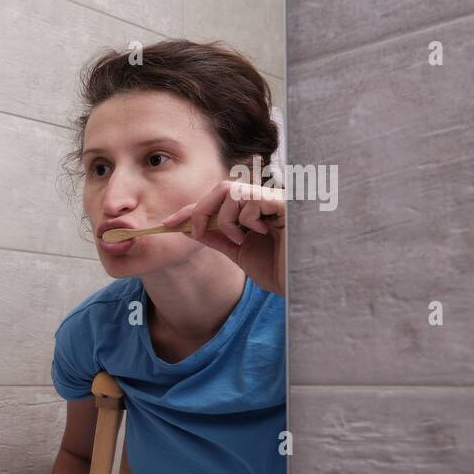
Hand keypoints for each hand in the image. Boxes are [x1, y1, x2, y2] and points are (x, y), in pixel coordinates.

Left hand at [163, 180, 285, 295]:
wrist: (307, 286)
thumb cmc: (282, 271)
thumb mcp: (240, 254)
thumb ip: (218, 238)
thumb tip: (189, 228)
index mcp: (255, 212)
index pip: (218, 201)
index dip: (190, 209)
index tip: (166, 224)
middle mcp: (265, 201)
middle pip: (222, 187)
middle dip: (200, 209)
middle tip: (195, 232)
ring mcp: (276, 200)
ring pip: (233, 191)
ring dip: (225, 219)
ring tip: (240, 239)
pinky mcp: (287, 203)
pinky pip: (251, 199)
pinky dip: (245, 219)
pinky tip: (261, 233)